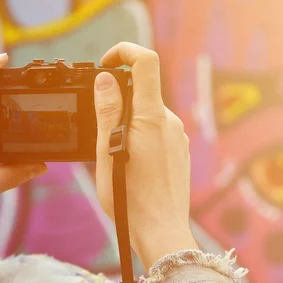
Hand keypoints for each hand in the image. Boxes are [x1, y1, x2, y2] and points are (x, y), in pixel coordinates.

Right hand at [94, 42, 197, 269]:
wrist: (161, 231)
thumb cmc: (130, 198)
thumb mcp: (106, 153)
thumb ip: (107, 111)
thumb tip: (106, 79)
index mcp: (151, 117)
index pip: (146, 62)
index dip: (125, 52)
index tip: (106, 64)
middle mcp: (170, 121)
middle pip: (143, 92)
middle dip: (119, 102)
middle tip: (102, 133)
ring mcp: (178, 136)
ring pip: (148, 115)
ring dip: (129, 124)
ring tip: (117, 158)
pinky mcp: (180, 150)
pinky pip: (158, 132)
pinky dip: (141, 137)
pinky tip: (133, 166)